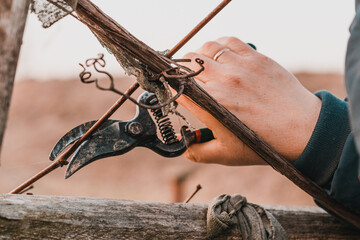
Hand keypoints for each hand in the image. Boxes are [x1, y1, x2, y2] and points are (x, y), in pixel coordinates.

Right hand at [178, 37, 320, 165]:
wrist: (300, 129)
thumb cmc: (262, 143)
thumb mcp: (225, 155)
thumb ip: (197, 152)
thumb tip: (182, 146)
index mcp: (211, 105)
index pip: (179, 88)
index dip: (172, 89)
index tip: (175, 92)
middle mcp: (222, 81)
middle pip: (187, 65)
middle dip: (181, 72)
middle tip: (186, 79)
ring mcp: (240, 66)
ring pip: (205, 49)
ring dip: (197, 56)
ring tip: (200, 65)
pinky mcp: (255, 58)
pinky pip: (228, 41)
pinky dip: (218, 45)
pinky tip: (219, 55)